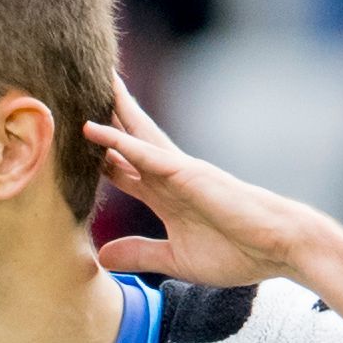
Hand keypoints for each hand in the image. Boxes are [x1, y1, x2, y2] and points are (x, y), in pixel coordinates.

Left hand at [81, 97, 318, 290]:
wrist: (278, 247)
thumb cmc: (237, 252)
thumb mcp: (175, 259)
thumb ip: (140, 253)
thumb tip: (103, 256)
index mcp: (165, 195)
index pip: (121, 169)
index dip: (95, 155)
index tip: (65, 141)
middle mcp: (168, 176)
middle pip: (126, 139)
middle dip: (102, 117)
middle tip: (72, 90)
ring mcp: (178, 171)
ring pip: (133, 134)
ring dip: (107, 111)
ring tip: (82, 83)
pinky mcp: (189, 175)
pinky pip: (147, 154)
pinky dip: (120, 141)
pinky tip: (94, 128)